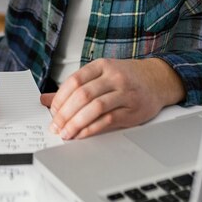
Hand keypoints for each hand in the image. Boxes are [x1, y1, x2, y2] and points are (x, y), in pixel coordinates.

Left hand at [40, 58, 185, 139]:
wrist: (157, 80)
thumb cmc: (125, 78)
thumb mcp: (99, 75)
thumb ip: (73, 87)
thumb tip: (44, 100)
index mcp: (101, 65)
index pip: (74, 81)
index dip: (60, 98)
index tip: (51, 112)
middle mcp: (113, 77)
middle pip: (83, 95)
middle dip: (65, 113)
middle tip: (55, 126)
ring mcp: (124, 93)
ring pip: (95, 108)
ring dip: (77, 123)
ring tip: (66, 133)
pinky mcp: (132, 110)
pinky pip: (108, 120)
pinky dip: (92, 129)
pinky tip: (81, 135)